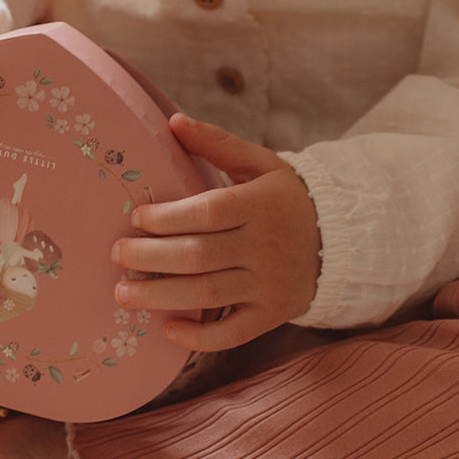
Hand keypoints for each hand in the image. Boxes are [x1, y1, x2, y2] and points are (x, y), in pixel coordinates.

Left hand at [112, 112, 321, 351]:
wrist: (341, 239)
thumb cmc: (286, 197)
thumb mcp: (259, 162)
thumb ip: (217, 143)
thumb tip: (173, 121)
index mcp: (259, 205)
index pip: (207, 213)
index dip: (167, 217)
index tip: (135, 218)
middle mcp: (264, 246)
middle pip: (199, 256)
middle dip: (150, 258)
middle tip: (117, 254)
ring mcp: (269, 285)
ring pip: (207, 296)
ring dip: (160, 297)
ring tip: (123, 293)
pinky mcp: (272, 314)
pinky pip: (233, 333)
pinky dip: (199, 337)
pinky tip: (167, 330)